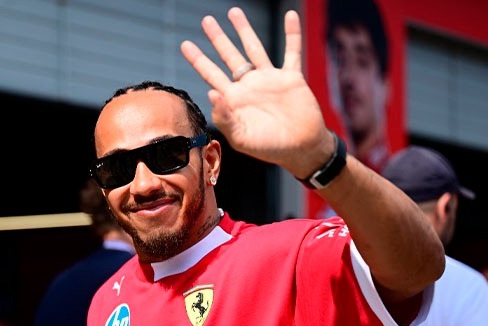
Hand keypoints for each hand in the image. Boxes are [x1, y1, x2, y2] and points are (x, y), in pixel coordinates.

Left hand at [180, 7, 330, 178]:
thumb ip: (225, 118)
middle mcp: (249, 86)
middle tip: (206, 20)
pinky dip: (292, 33)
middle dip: (217, 38)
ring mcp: (270, 79)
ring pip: (255, 48)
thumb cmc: (269, 148)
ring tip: (234, 12)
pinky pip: (292, 51)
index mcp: (234, 99)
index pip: (211, 74)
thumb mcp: (241, 138)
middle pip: (229, 56)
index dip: (198, 60)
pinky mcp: (291, 78)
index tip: (185, 44)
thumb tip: (211, 93)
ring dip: (244, 30)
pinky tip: (291, 15)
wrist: (301, 149)